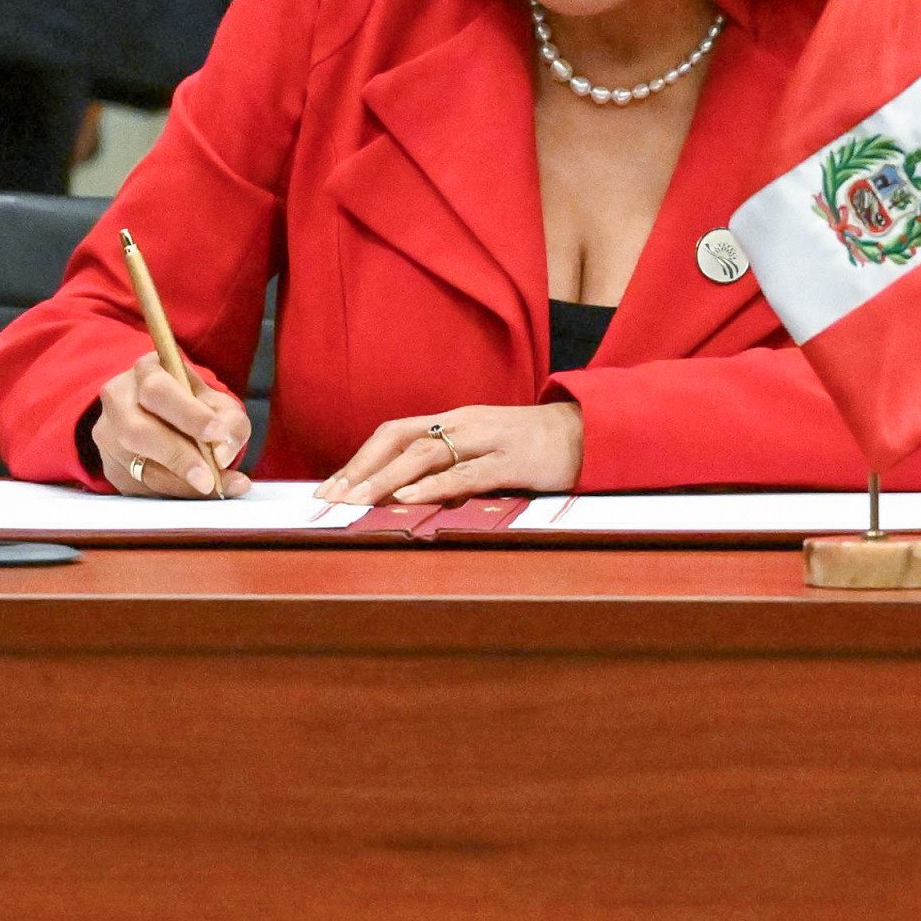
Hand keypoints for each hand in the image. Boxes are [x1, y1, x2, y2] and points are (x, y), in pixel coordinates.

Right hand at [93, 357, 251, 497]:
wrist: (166, 417)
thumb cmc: (194, 406)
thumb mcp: (220, 404)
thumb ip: (230, 423)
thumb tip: (222, 453)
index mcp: (147, 371)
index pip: (158, 390)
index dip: (187, 413)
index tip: (216, 433)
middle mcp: (118, 399)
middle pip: (136, 429)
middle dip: (177, 456)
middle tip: (209, 477)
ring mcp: (108, 434)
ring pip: (133, 464)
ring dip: (176, 482)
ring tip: (212, 487)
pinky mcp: (110, 465)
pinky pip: (136, 486)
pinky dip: (168, 492)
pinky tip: (193, 492)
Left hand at [318, 402, 584, 507]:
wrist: (590, 431)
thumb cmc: (534, 444)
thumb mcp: (486, 447)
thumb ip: (451, 461)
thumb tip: (404, 489)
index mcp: (455, 420)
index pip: (395, 432)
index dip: (359, 458)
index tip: (329, 487)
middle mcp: (465, 423)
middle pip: (400, 437)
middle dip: (360, 468)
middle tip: (329, 499)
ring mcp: (488, 439)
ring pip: (426, 453)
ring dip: (386, 478)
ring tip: (356, 500)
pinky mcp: (512, 461)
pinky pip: (467, 473)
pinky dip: (434, 486)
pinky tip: (409, 499)